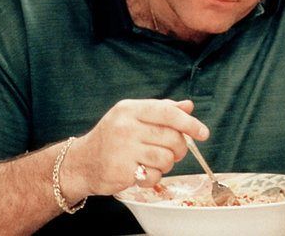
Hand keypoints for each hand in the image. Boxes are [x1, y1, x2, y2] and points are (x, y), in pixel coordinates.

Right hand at [62, 99, 208, 197]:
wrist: (81, 163)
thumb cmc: (112, 137)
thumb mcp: (133, 117)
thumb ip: (161, 110)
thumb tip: (188, 106)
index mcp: (131, 109)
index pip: (168, 112)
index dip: (189, 123)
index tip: (203, 133)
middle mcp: (126, 126)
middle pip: (172, 137)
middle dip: (179, 148)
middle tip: (174, 152)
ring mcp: (123, 149)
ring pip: (166, 158)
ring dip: (166, 164)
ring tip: (154, 162)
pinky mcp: (122, 171)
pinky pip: (154, 176)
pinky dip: (153, 178)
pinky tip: (142, 173)